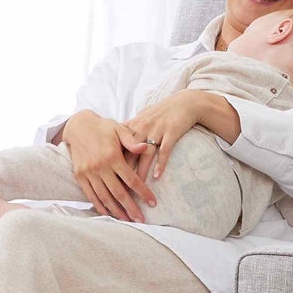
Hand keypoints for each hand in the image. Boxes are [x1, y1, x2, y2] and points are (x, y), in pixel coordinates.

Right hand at [58, 109, 156, 221]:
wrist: (78, 125)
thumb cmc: (103, 127)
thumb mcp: (119, 129)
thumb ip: (132, 141)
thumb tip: (146, 148)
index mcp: (112, 156)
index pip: (131, 179)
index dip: (143, 192)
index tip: (153, 203)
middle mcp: (100, 166)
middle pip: (119, 193)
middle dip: (131, 208)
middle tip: (141, 220)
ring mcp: (88, 172)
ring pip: (104, 197)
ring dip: (116, 211)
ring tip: (127, 220)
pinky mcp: (80, 175)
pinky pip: (91, 195)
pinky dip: (100, 206)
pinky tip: (108, 214)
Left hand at [122, 90, 239, 181]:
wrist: (184, 103)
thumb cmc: (162, 112)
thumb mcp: (142, 118)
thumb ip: (128, 130)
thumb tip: (114, 143)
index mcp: (133, 126)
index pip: (118, 147)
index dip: (112, 163)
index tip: (107, 178)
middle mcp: (142, 128)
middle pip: (129, 153)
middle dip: (124, 172)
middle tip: (119, 189)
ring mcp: (156, 130)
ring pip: (145, 154)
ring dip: (141, 172)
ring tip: (137, 188)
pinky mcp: (171, 132)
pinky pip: (164, 150)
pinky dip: (160, 163)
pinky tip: (157, 176)